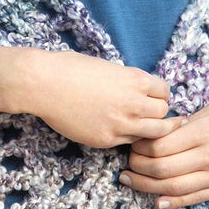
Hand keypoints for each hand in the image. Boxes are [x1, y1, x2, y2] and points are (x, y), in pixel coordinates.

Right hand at [11, 50, 177, 150]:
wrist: (44, 84)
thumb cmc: (70, 68)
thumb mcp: (107, 67)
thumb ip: (126, 80)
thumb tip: (137, 89)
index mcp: (135, 80)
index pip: (165, 91)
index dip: (159, 94)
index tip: (151, 96)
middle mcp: (134, 103)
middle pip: (164, 113)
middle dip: (157, 111)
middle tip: (148, 112)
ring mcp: (122, 124)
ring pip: (155, 132)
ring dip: (150, 128)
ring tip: (142, 126)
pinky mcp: (107, 139)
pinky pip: (130, 141)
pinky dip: (129, 136)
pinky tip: (119, 129)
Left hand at [120, 86, 208, 208]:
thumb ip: (189, 122)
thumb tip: (161, 131)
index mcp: (207, 132)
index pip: (160, 145)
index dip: (140, 145)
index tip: (132, 139)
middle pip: (162, 168)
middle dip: (137, 166)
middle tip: (127, 160)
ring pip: (173, 188)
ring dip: (146, 185)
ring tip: (129, 179)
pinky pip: (195, 198)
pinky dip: (172, 202)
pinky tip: (156, 200)